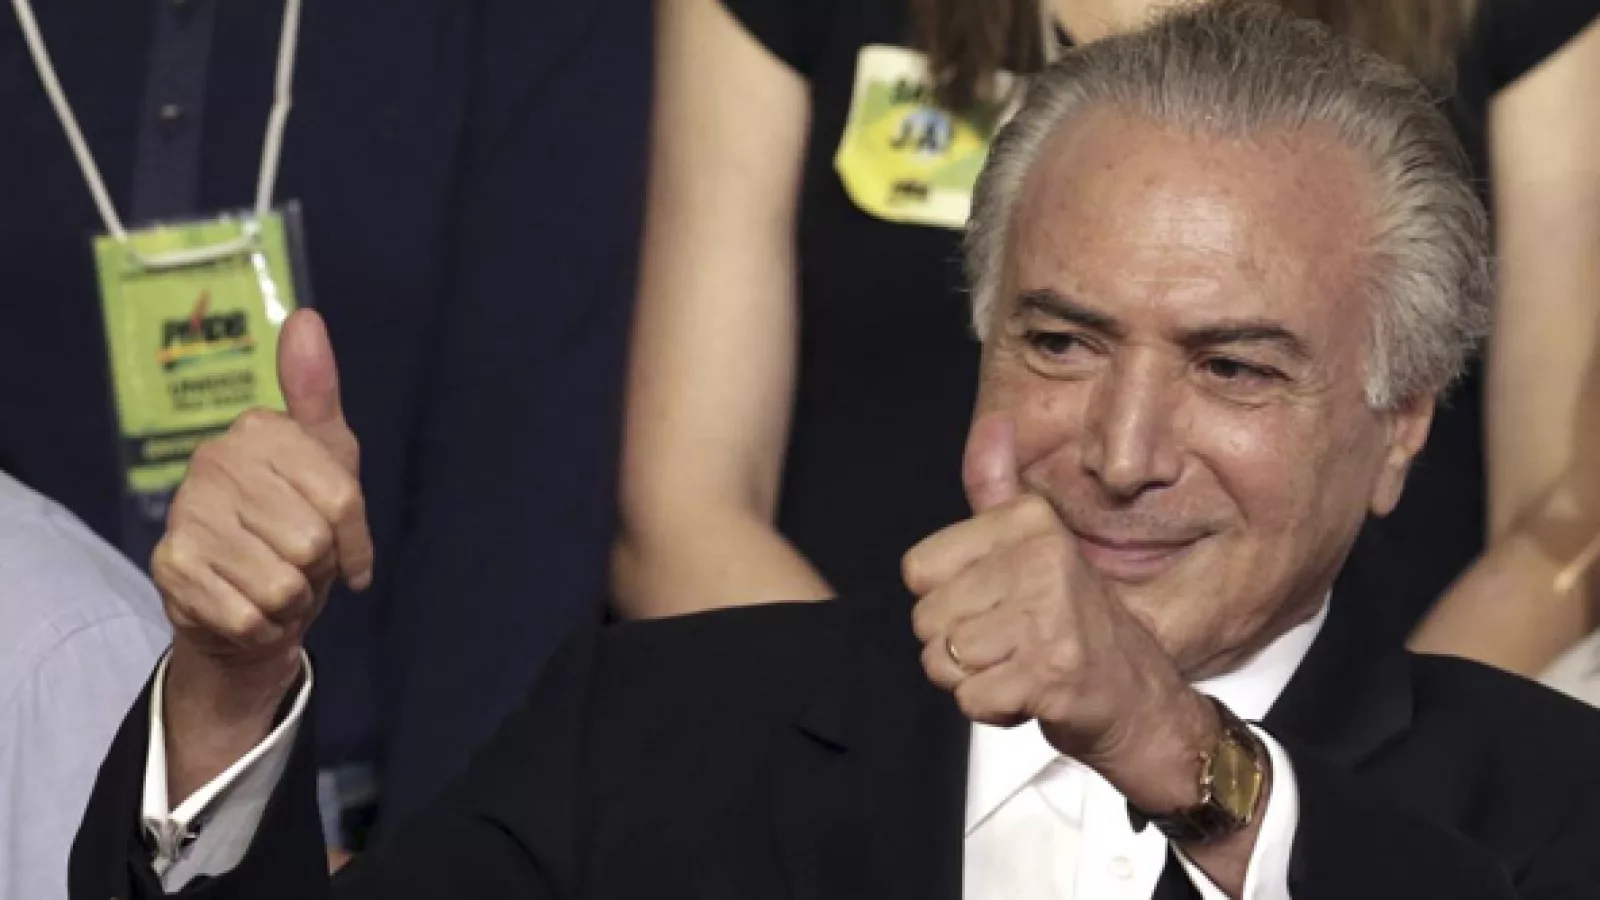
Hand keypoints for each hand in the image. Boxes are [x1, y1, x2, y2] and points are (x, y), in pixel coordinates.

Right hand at [152, 309, 372, 803]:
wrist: (249, 605)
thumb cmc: (295, 524)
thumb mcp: (325, 457)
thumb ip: (317, 392)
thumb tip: (305, 318)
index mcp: (256, 430)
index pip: (340, 497)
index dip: (355, 537)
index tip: (349, 550)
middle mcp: (212, 462)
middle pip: (311, 540)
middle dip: (317, 568)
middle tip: (298, 563)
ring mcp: (186, 514)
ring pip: (281, 582)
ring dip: (290, 599)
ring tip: (274, 583)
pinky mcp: (169, 569)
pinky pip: (250, 616)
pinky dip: (263, 626)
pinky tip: (249, 608)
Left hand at [903, 414, 1218, 813]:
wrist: (1142, 698)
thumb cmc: (1078, 625)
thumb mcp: (1036, 544)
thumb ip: (997, 489)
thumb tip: (994, 422)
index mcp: (1030, 522)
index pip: (917, 570)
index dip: (945, 599)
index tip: (993, 602)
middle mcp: (1042, 559)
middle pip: (926, 619)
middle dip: (956, 647)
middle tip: (1009, 643)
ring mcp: (1050, 616)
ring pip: (943, 661)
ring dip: (973, 680)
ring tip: (1019, 666)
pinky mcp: (1052, 673)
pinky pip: (970, 699)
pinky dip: (992, 709)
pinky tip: (1029, 694)